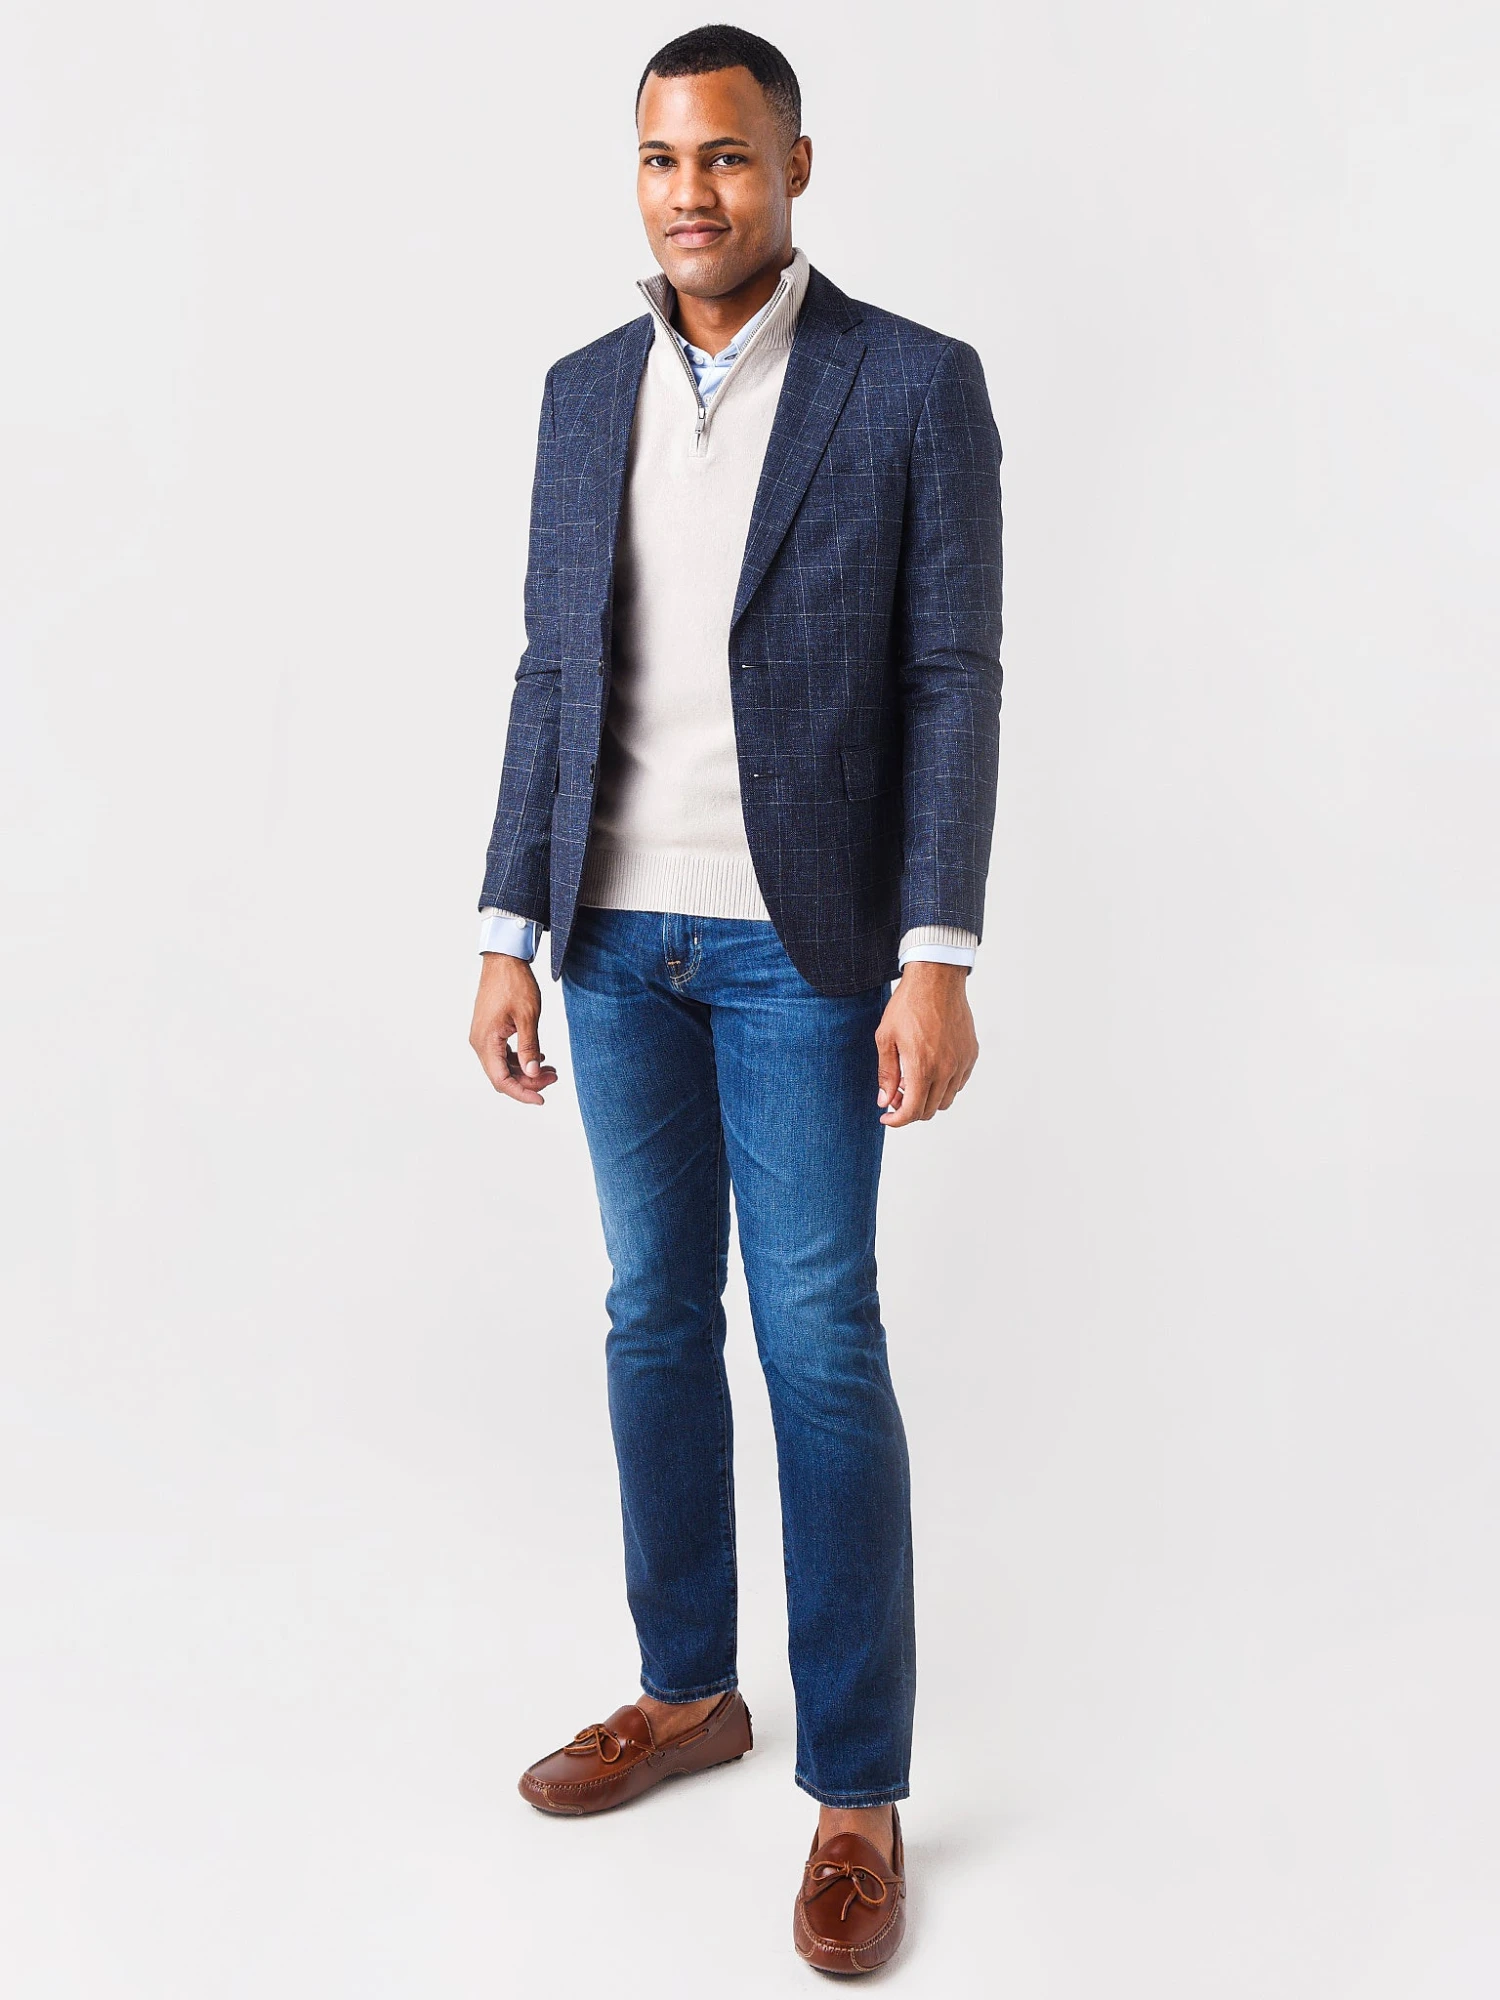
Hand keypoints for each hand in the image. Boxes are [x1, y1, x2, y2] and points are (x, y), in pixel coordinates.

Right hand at [469, 953, 558, 1105]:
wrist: (503, 959)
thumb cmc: (514, 984)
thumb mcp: (527, 1016)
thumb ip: (529, 1047)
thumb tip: (532, 1073)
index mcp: (486, 1041)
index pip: (501, 1080)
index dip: (522, 1093)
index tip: (542, 1100)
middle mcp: (480, 1042)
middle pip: (502, 1075)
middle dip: (528, 1081)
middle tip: (554, 1077)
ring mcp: (483, 1036)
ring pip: (503, 1065)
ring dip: (525, 1070)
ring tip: (550, 1069)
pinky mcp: (489, 1030)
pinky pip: (502, 1053)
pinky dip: (520, 1058)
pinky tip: (538, 1055)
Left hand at [875, 961, 977, 1126]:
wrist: (936, 979)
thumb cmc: (907, 1005)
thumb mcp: (886, 1038)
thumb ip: (887, 1074)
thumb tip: (885, 1101)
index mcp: (923, 1068)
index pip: (913, 1111)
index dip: (897, 1121)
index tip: (886, 1118)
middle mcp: (947, 1069)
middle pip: (930, 1110)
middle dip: (910, 1110)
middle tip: (896, 1096)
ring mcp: (962, 1062)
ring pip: (946, 1100)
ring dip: (928, 1099)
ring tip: (912, 1080)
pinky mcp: (971, 1054)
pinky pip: (959, 1083)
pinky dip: (944, 1086)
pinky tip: (930, 1069)